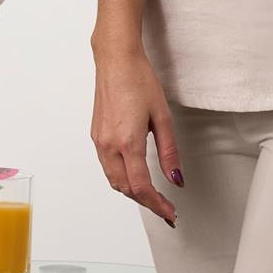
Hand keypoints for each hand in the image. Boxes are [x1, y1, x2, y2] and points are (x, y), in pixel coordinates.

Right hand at [91, 48, 182, 224]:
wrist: (115, 59)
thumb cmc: (139, 80)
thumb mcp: (162, 116)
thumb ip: (169, 152)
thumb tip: (176, 179)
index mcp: (128, 141)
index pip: (142, 187)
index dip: (158, 205)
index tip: (171, 213)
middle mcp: (109, 144)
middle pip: (126, 189)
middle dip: (146, 202)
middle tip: (166, 208)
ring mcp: (99, 140)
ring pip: (114, 180)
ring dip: (132, 192)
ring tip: (152, 195)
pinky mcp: (96, 134)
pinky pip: (107, 166)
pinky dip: (121, 178)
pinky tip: (134, 175)